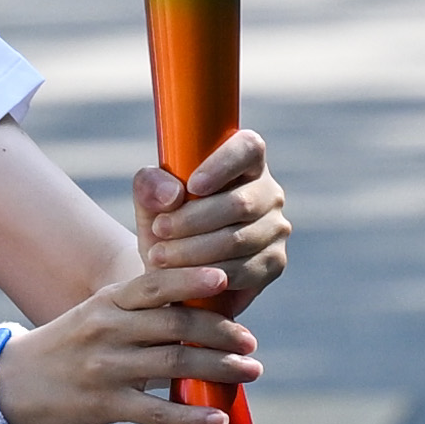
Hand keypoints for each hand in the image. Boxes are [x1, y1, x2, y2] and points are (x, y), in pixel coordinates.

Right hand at [0, 268, 262, 423]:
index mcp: (107, 302)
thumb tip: (202, 305)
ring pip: (173, 364)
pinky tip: (219, 419)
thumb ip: (141, 307)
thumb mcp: (98, 313)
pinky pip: (156, 412)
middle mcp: (106, 330)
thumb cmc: (70, 343)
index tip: (224, 279)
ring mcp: (105, 368)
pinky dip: (191, 416)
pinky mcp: (105, 405)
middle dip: (220, 332)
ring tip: (249, 373)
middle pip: (174, 325)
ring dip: (219, 369)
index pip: (154, 284)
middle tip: (250, 342)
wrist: (14, 383)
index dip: (190, 279)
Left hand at [132, 128, 289, 307]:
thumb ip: (150, 186)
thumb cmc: (165, 223)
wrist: (173, 269)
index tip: (192, 185)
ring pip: (239, 239)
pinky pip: (245, 270)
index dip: (223, 164)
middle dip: (193, 219)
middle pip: (240, 203)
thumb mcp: (149, 201)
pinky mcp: (275, 262)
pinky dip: (209, 275)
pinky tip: (184, 276)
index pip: (248, 147)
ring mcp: (275, 228)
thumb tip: (172, 194)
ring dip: (194, 250)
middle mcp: (268, 192)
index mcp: (244, 162)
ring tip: (161, 255)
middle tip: (160, 230)